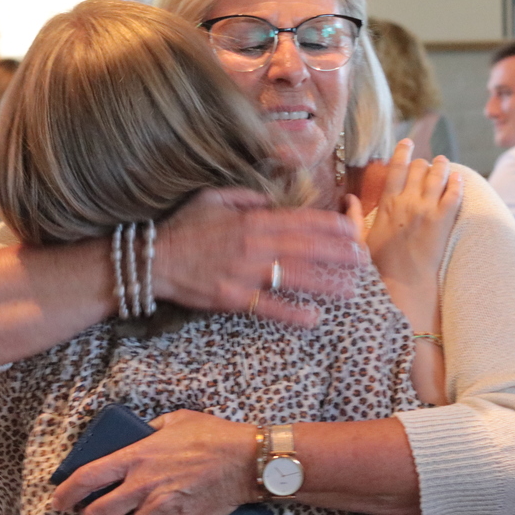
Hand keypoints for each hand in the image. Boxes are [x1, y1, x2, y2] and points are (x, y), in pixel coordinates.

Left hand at [50, 410, 257, 514]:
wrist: (244, 458)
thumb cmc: (212, 435)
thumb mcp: (176, 419)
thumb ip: (151, 428)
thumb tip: (140, 433)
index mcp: (137, 456)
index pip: (88, 476)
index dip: (66, 492)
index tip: (59, 501)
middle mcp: (142, 485)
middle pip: (98, 513)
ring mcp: (160, 508)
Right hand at [154, 188, 362, 326]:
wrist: (151, 261)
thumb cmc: (181, 227)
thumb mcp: (212, 199)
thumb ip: (245, 197)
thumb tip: (270, 200)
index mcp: (251, 220)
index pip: (300, 220)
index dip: (330, 224)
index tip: (353, 228)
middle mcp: (254, 245)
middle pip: (306, 248)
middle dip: (339, 252)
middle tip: (364, 258)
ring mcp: (245, 273)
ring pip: (295, 276)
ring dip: (326, 283)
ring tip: (351, 289)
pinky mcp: (234, 298)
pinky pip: (268, 307)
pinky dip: (292, 313)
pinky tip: (314, 318)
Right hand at [349, 140, 462, 330]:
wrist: (403, 284)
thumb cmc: (380, 266)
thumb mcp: (359, 239)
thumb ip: (353, 216)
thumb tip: (349, 198)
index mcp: (387, 204)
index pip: (396, 167)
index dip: (402, 152)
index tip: (407, 143)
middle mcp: (407, 201)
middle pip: (419, 167)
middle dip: (423, 162)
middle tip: (428, 163)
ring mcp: (426, 209)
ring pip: (438, 175)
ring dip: (442, 166)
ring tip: (444, 163)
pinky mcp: (443, 221)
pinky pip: (454, 193)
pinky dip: (457, 183)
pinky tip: (459, 178)